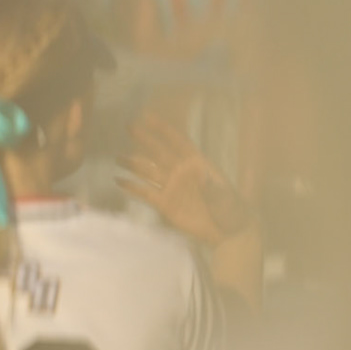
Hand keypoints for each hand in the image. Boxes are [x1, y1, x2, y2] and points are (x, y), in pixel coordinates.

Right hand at [119, 112, 254, 246]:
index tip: (148, 117)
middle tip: (129, 126)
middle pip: (159, 153)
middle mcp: (181, 173)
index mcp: (197, 165)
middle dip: (145, 139)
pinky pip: (145, 193)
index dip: (164, 129)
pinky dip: (132, 187)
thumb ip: (212, 187)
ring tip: (118, 157)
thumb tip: (200, 173)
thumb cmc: (232, 211)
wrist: (228, 233)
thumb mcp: (226, 198)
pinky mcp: (165, 204)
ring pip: (149, 172)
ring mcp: (172, 188)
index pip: (178, 142)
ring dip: (134, 164)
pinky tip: (119, 180)